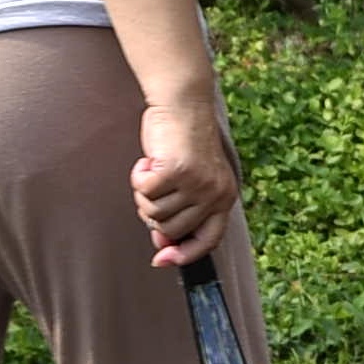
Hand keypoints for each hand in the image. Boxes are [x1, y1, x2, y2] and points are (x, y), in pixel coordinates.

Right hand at [132, 91, 242, 265]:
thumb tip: (162, 245)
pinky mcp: (177, 170)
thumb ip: (179, 211)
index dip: (185, 254)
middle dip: (153, 212)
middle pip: (171, 229)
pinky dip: (138, 176)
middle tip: (154, 186)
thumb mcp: (187, 181)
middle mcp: (215, 193)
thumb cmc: (181, 143)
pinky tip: (148, 159)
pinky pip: (145, 191)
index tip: (162, 259)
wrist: (183, 104)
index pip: (208, 240)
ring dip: (145, 193)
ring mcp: (197, 183)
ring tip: (154, 168)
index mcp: (224, 197)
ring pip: (155, 213)